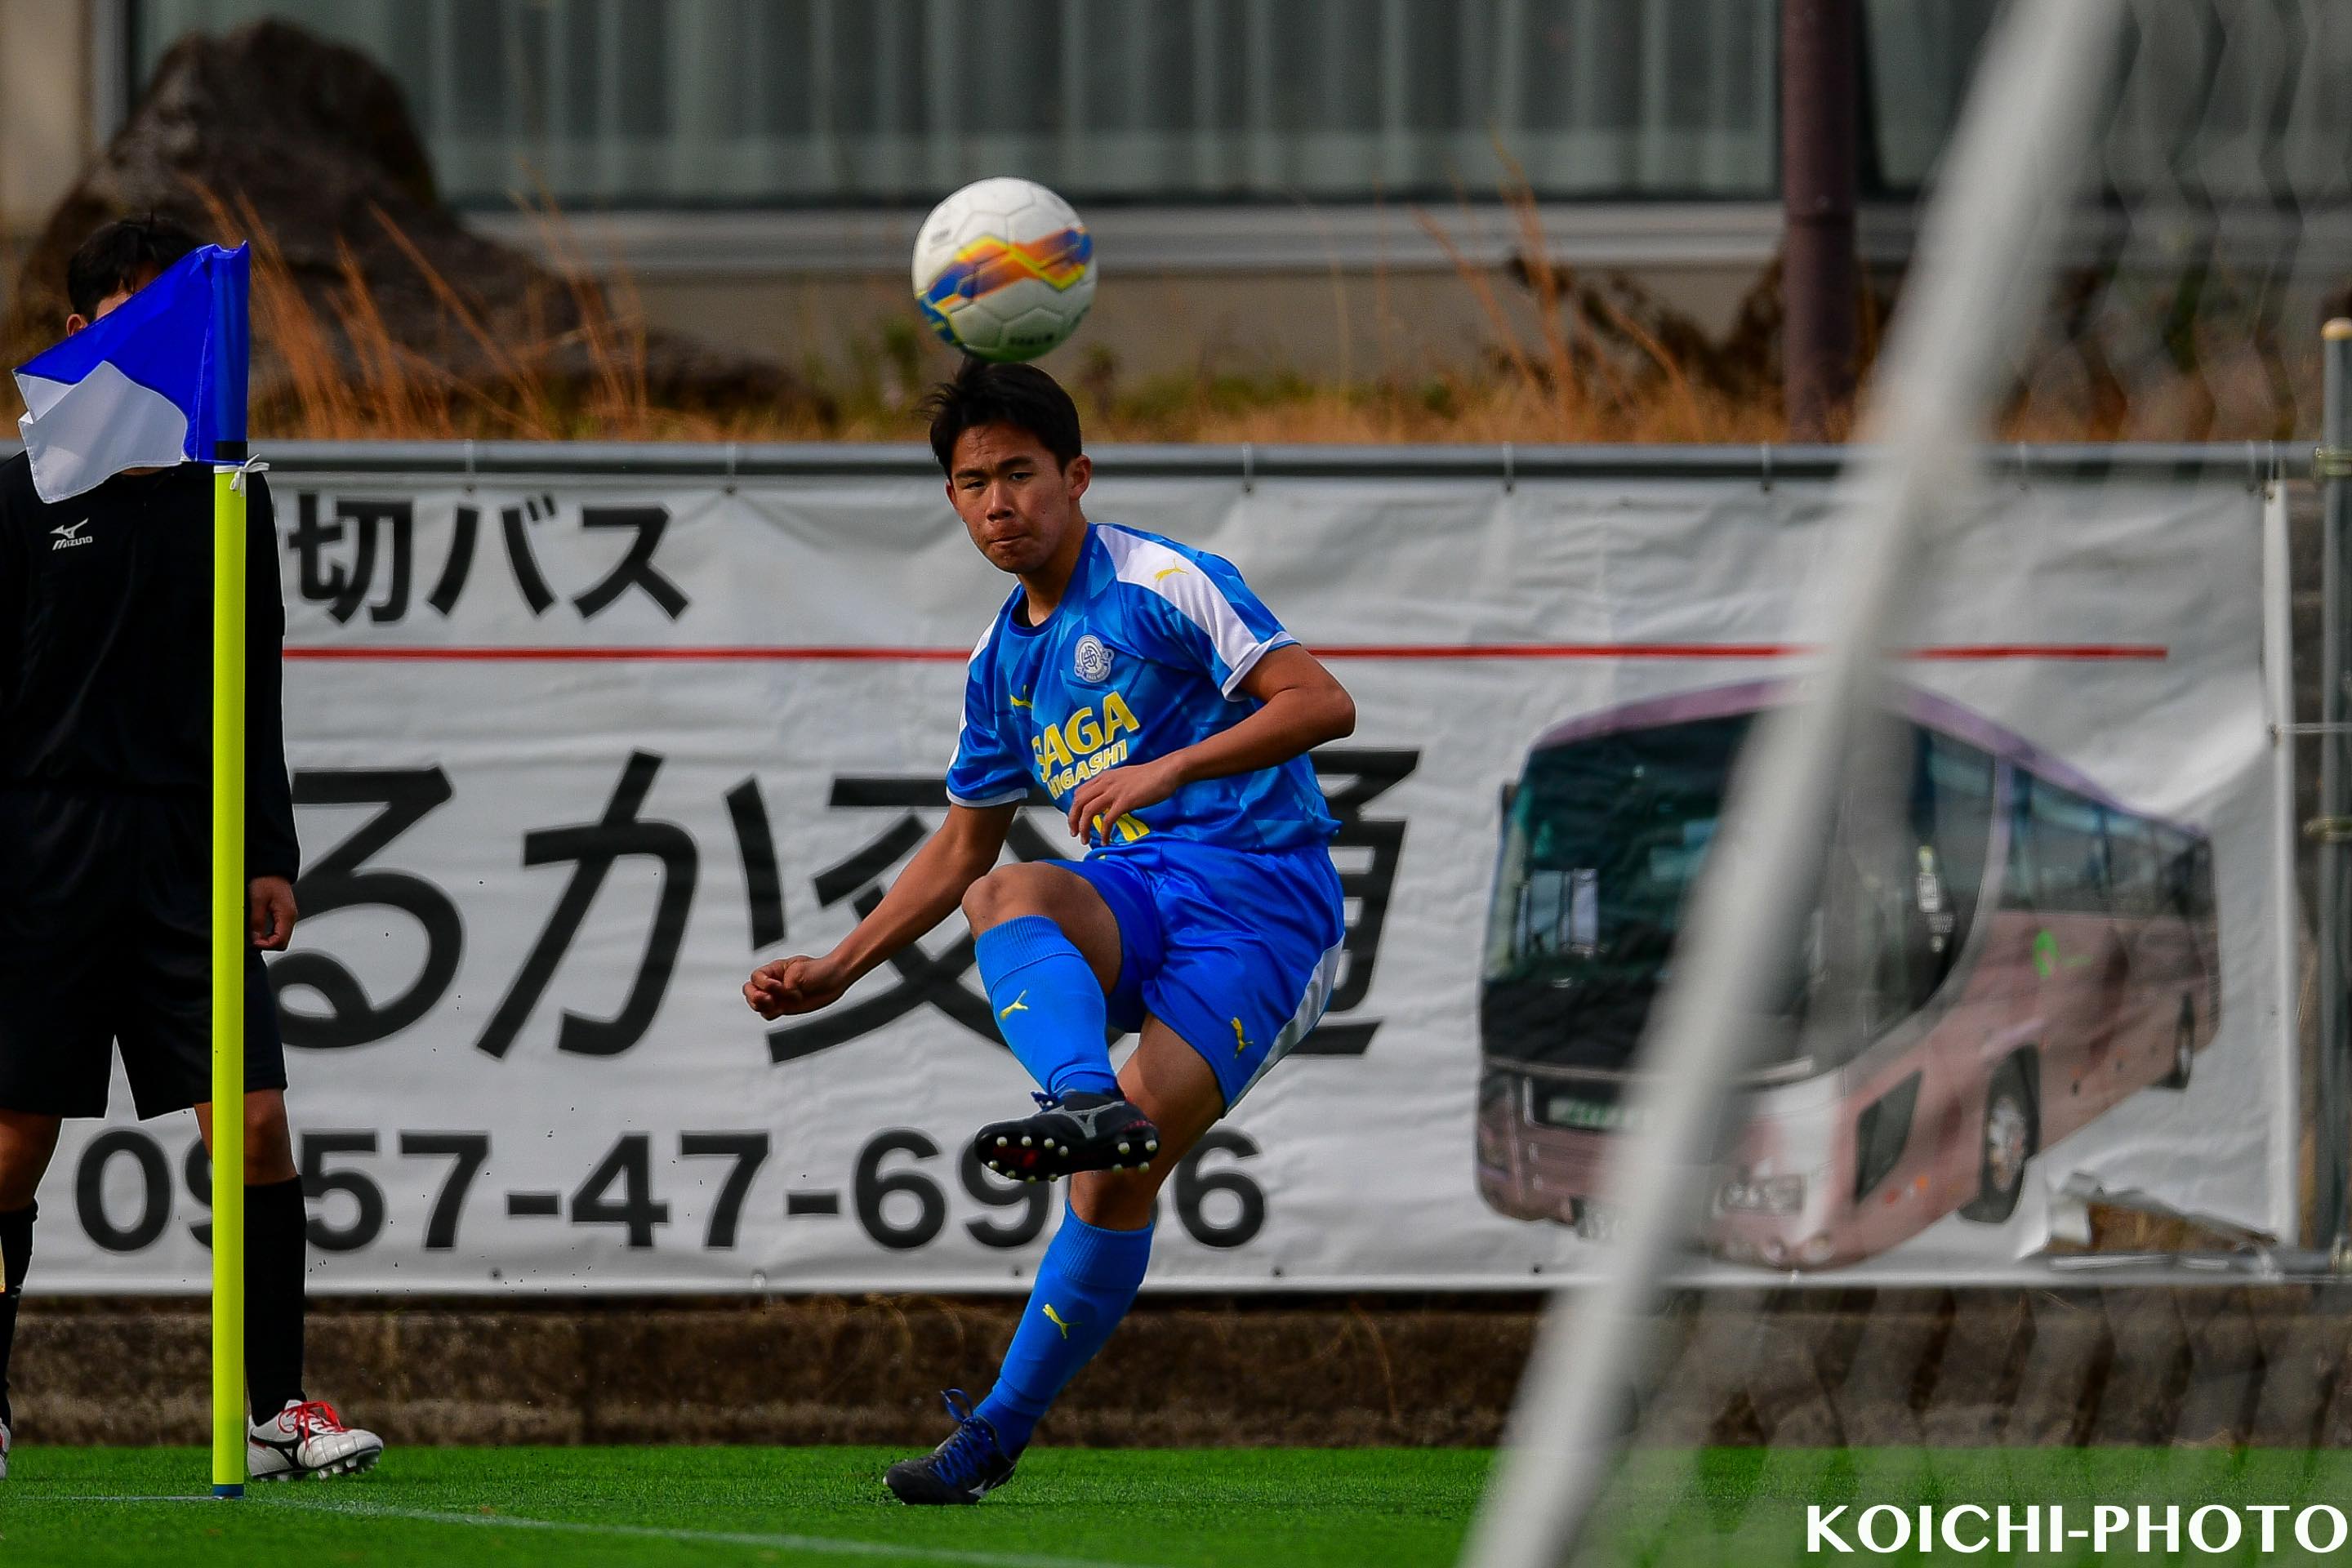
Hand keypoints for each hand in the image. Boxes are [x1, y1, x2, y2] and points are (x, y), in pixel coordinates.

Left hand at [249, 876, 298, 949]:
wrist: (271, 870)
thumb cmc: (266, 881)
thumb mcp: (257, 901)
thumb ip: (257, 921)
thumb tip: (255, 938)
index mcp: (286, 915)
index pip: (280, 941)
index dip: (265, 945)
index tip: (253, 942)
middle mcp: (291, 917)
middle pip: (282, 942)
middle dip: (267, 944)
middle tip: (253, 939)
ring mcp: (288, 916)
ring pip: (281, 938)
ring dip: (268, 940)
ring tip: (255, 934)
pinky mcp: (284, 915)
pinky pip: (280, 931)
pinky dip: (270, 934)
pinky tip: (260, 930)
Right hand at [745, 953, 852, 1019]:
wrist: (836, 979)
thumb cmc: (818, 970)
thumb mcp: (799, 973)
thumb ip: (785, 986)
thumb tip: (779, 999)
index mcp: (774, 970)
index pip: (755, 977)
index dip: (764, 984)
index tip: (781, 987)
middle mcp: (773, 983)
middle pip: (749, 991)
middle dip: (755, 997)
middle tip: (770, 1000)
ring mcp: (778, 996)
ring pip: (757, 1005)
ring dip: (762, 1007)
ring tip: (777, 1006)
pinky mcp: (785, 1007)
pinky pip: (768, 1014)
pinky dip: (771, 1014)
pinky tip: (782, 1010)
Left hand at [1066, 757, 1182, 844]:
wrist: (1166, 771)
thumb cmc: (1151, 775)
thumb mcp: (1125, 777)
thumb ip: (1114, 786)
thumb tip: (1109, 800)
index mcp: (1104, 777)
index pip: (1080, 792)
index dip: (1074, 808)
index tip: (1075, 820)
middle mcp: (1105, 783)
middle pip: (1079, 802)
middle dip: (1073, 819)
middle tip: (1075, 833)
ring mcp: (1114, 792)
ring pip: (1088, 811)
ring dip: (1084, 828)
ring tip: (1085, 839)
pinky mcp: (1125, 802)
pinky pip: (1107, 820)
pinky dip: (1104, 832)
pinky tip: (1106, 841)